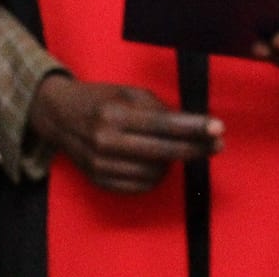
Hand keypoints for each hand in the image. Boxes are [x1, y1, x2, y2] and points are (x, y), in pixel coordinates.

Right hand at [28, 75, 220, 193]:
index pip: (164, 124)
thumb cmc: (102, 99)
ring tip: (180, 149)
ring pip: (154, 173)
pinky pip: (139, 186)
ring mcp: (100, 165)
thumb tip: (193, 125)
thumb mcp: (129, 93)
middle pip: (163, 151)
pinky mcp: (99, 181)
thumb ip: (159, 108)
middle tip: (217, 145)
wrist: (59, 116)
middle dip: (195, 149)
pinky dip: (156, 176)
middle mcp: (106, 142)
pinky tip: (161, 162)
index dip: (194, 128)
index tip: (218, 128)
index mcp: (115, 114)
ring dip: (174, 162)